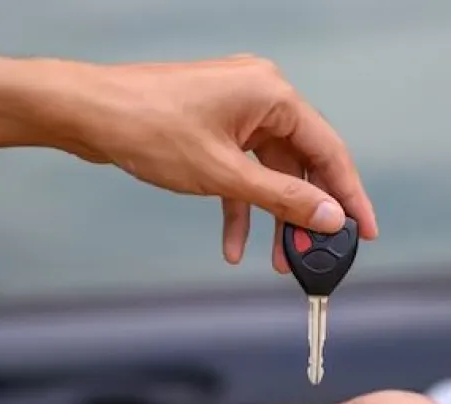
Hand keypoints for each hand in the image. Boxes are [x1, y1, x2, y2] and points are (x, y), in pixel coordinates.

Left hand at [47, 54, 377, 271]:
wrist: (87, 113)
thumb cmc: (147, 127)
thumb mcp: (224, 174)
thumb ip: (282, 198)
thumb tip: (327, 217)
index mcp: (272, 94)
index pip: (329, 150)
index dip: (349, 196)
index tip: (363, 231)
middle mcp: (260, 96)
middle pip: (301, 164)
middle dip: (304, 215)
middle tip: (314, 255)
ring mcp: (235, 111)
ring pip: (270, 173)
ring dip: (272, 218)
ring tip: (276, 261)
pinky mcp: (214, 127)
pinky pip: (241, 172)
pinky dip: (240, 207)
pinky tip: (234, 245)